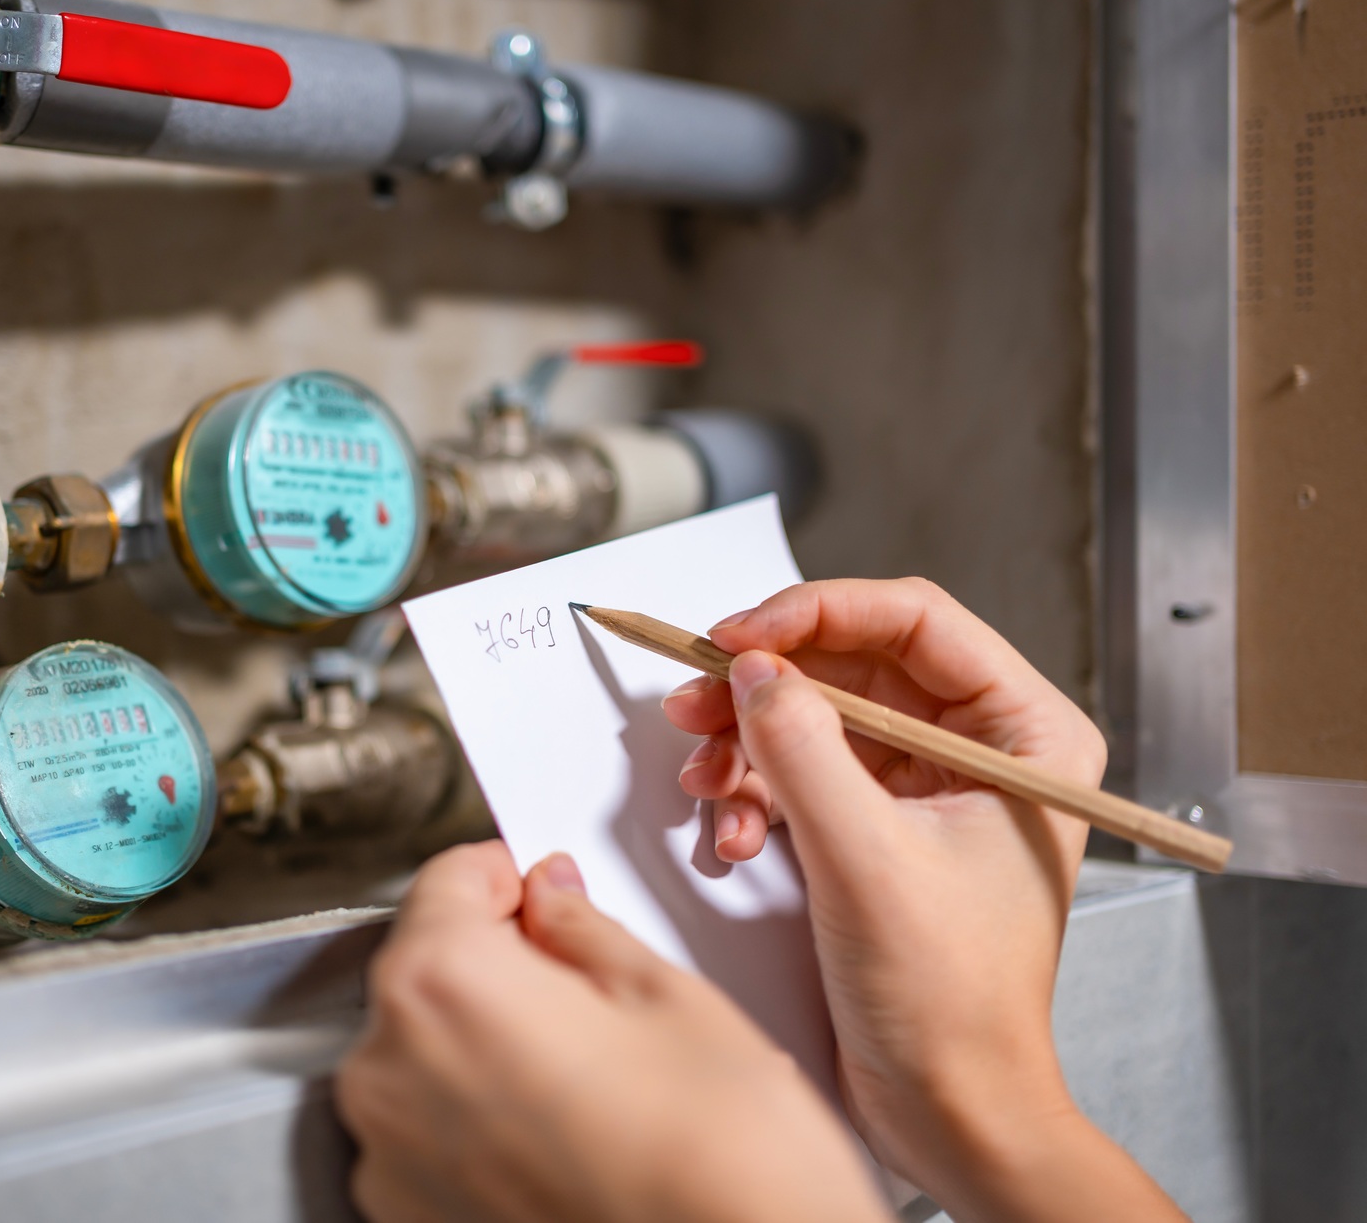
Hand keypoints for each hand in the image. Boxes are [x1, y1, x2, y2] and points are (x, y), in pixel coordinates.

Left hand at [335, 840, 887, 1222]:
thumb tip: (550, 897)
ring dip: (487, 1046)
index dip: (509, 874)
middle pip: (429, 969)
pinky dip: (480, 1123)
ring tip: (590, 1081)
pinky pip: (430, 1134)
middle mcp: (388, 1070)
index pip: (448, 878)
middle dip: (499, 964)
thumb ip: (582, 926)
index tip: (542, 887)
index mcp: (441, 985)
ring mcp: (390, 1156)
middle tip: (588, 991)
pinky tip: (565, 1138)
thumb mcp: (667, 996)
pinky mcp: (408, 1218)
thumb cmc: (720, 1164)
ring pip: (428, 1054)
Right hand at [661, 578, 1181, 1220]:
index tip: (740, 636)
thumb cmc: (954, 1004)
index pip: (914, 620)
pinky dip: (754, 792)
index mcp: (1027, 735)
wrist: (947, 1108)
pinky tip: (735, 832)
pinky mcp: (876, 824)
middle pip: (851, 661)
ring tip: (707, 780)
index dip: (815, 613)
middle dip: (764, 684)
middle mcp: (980, 748)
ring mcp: (924, 786)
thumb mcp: (867, 858)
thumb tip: (752, 668)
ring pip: (814, 714)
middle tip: (695, 699)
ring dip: (747, 742)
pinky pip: (799, 769)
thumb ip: (803, 748)